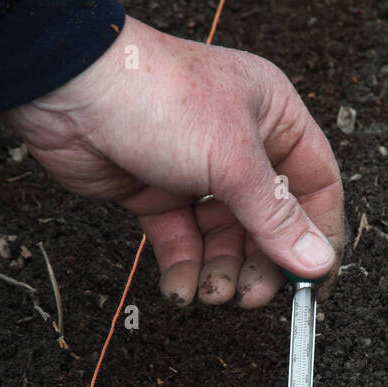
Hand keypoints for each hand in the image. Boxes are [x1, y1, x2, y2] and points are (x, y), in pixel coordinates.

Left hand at [0, 16, 343, 306]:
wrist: (68, 90)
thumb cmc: (156, 96)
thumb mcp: (232, 159)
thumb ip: (275, 217)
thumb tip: (318, 261)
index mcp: (274, 116)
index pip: (315, 185)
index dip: (319, 236)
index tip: (316, 284)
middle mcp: (240, 144)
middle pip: (269, 221)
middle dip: (262, 263)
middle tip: (253, 296)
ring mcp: (196, 170)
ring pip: (225, 238)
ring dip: (222, 272)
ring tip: (212, 293)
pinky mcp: (156, 193)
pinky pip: (182, 242)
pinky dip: (184, 269)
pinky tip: (180, 288)